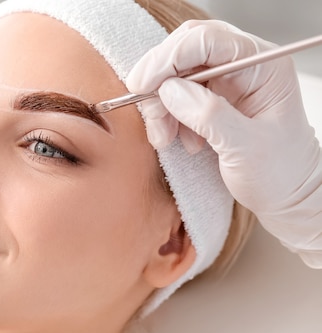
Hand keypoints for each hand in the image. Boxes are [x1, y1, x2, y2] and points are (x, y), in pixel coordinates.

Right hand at [126, 20, 321, 266]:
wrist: (284, 195)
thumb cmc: (279, 173)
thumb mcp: (245, 148)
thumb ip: (209, 116)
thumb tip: (170, 90)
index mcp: (263, 66)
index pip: (209, 41)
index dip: (170, 58)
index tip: (144, 86)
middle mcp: (243, 65)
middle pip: (186, 50)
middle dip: (160, 80)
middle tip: (148, 112)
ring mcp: (225, 80)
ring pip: (175, 73)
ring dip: (160, 104)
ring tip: (164, 137)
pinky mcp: (210, 97)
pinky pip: (174, 94)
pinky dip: (165, 115)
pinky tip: (176, 138)